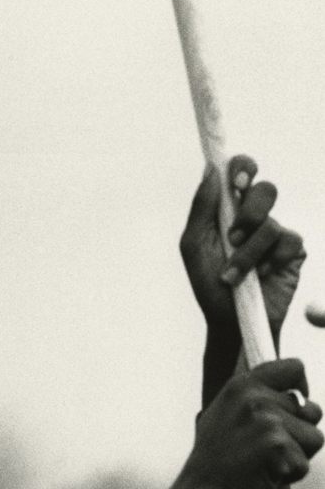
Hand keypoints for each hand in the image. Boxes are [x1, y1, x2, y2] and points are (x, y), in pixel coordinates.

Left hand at [180, 156, 304, 339]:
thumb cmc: (208, 282)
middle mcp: (254, 216)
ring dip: (248, 252)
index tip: (236, 182)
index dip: (242, 167)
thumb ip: (202, 207)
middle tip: (232, 236)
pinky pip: (289, 241)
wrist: (230, 320)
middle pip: (264, 190)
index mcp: (228, 208)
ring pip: (271, 223)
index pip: (240, 172)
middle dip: (248, 213)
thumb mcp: (195, 244)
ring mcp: (275, 233)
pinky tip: (262, 275)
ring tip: (235, 274)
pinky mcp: (293, 252)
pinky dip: (270, 260)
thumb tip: (211, 169)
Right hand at [182, 360, 322, 488]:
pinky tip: (264, 475)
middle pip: (312, 411)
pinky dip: (290, 474)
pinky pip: (305, 463)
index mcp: (243, 384)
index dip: (302, 386)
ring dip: (298, 454)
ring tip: (266, 461)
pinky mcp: (280, 447)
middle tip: (268, 448)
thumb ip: (256, 398)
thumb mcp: (226, 412)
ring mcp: (269, 421)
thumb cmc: (217, 457)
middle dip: (299, 433)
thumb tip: (296, 394)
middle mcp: (257, 397)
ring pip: (315, 437)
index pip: (294, 367)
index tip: (301, 400)